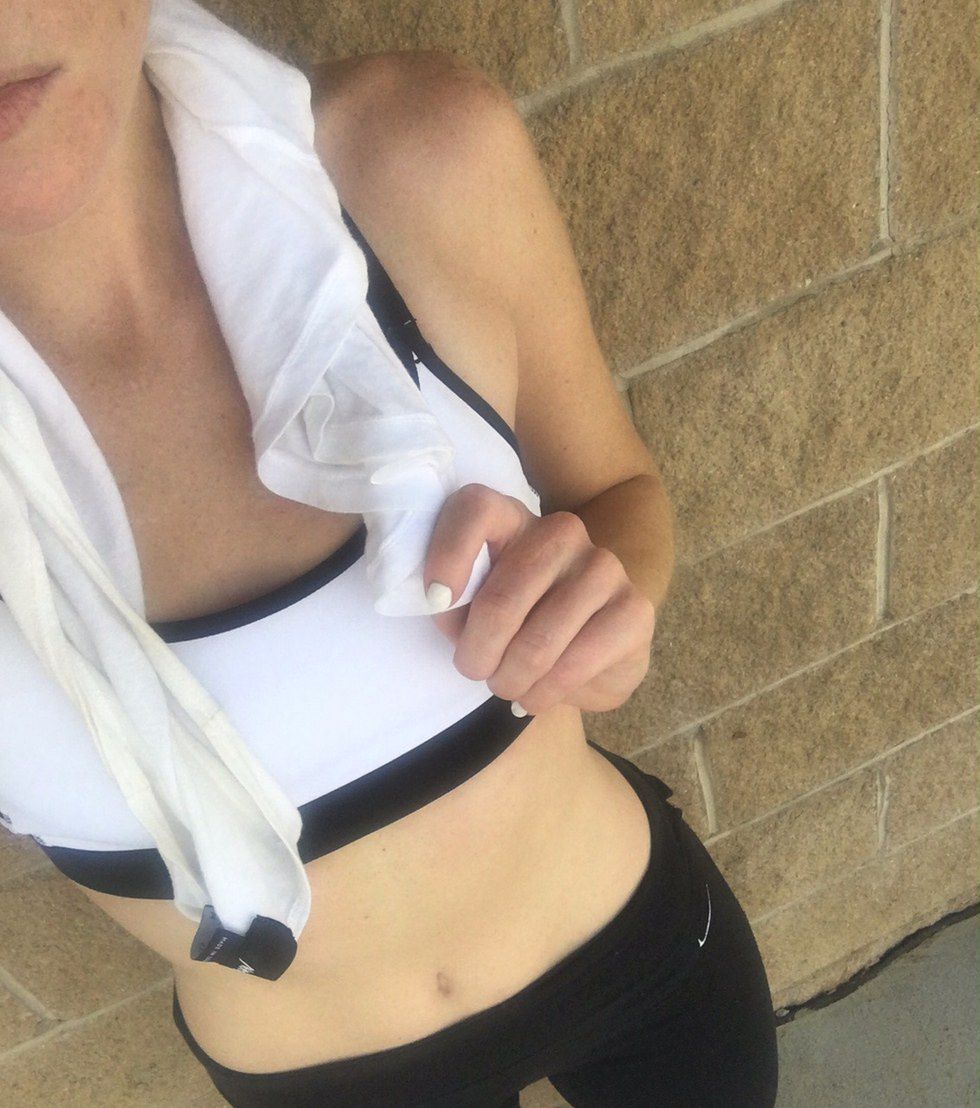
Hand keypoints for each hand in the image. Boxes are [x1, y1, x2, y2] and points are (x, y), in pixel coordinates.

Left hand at [423, 483, 656, 714]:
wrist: (588, 656)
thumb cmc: (516, 626)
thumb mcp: (472, 610)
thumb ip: (454, 602)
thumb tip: (442, 603)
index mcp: (513, 519)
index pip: (476, 508)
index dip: (449, 553)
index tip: (435, 600)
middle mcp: (561, 532)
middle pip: (502, 597)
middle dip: (478, 652)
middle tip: (474, 672)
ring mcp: (603, 566)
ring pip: (538, 639)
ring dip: (511, 679)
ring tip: (505, 688)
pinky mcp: (634, 609)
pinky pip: (577, 662)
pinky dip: (545, 692)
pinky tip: (535, 698)